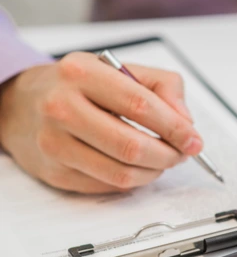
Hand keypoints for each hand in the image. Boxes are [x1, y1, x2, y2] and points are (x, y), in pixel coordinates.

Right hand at [0, 52, 201, 192]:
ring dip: (154, 172)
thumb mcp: (119, 70)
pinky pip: (108, 186)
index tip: (194, 140)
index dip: (176, 128)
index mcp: (82, 73)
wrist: (22, 105)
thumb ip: (163, 87)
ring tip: (162, 160)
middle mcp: (62, 108)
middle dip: (168, 155)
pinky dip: (134, 181)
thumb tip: (186, 122)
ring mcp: (55, 144)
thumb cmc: (79, 87)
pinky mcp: (55, 172)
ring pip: (122, 173)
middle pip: (133, 146)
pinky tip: (138, 168)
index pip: (141, 106)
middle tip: (181, 154)